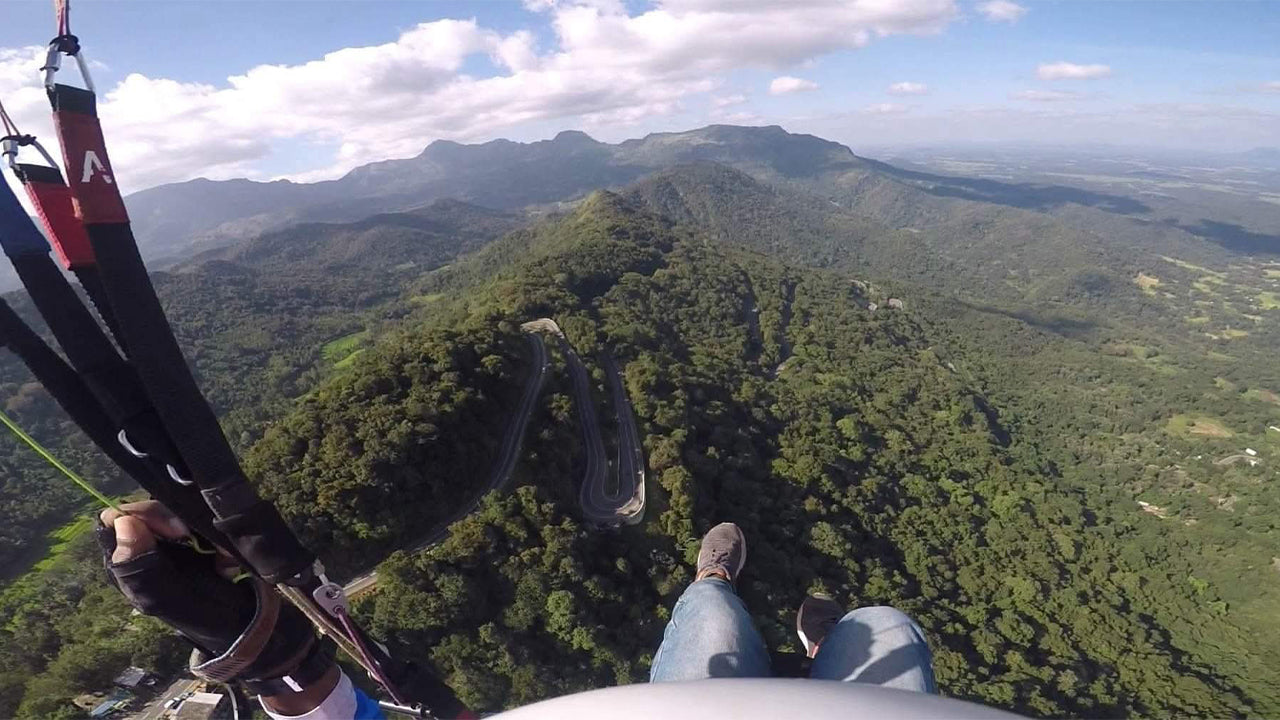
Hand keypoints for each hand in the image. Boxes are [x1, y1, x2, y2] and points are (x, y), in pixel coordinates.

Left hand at [97, 501, 336, 712]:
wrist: (243, 622)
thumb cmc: (199, 615)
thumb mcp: (166, 597)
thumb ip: (140, 566)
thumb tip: (123, 523)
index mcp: (127, 564)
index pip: (115, 521)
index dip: (142, 516)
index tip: (174, 531)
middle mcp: (145, 548)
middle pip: (149, 510)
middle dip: (178, 521)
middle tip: (195, 538)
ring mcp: (171, 541)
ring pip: (179, 512)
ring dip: (204, 532)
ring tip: (220, 556)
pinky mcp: (197, 537)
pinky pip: (203, 521)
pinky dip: (218, 537)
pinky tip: (226, 559)